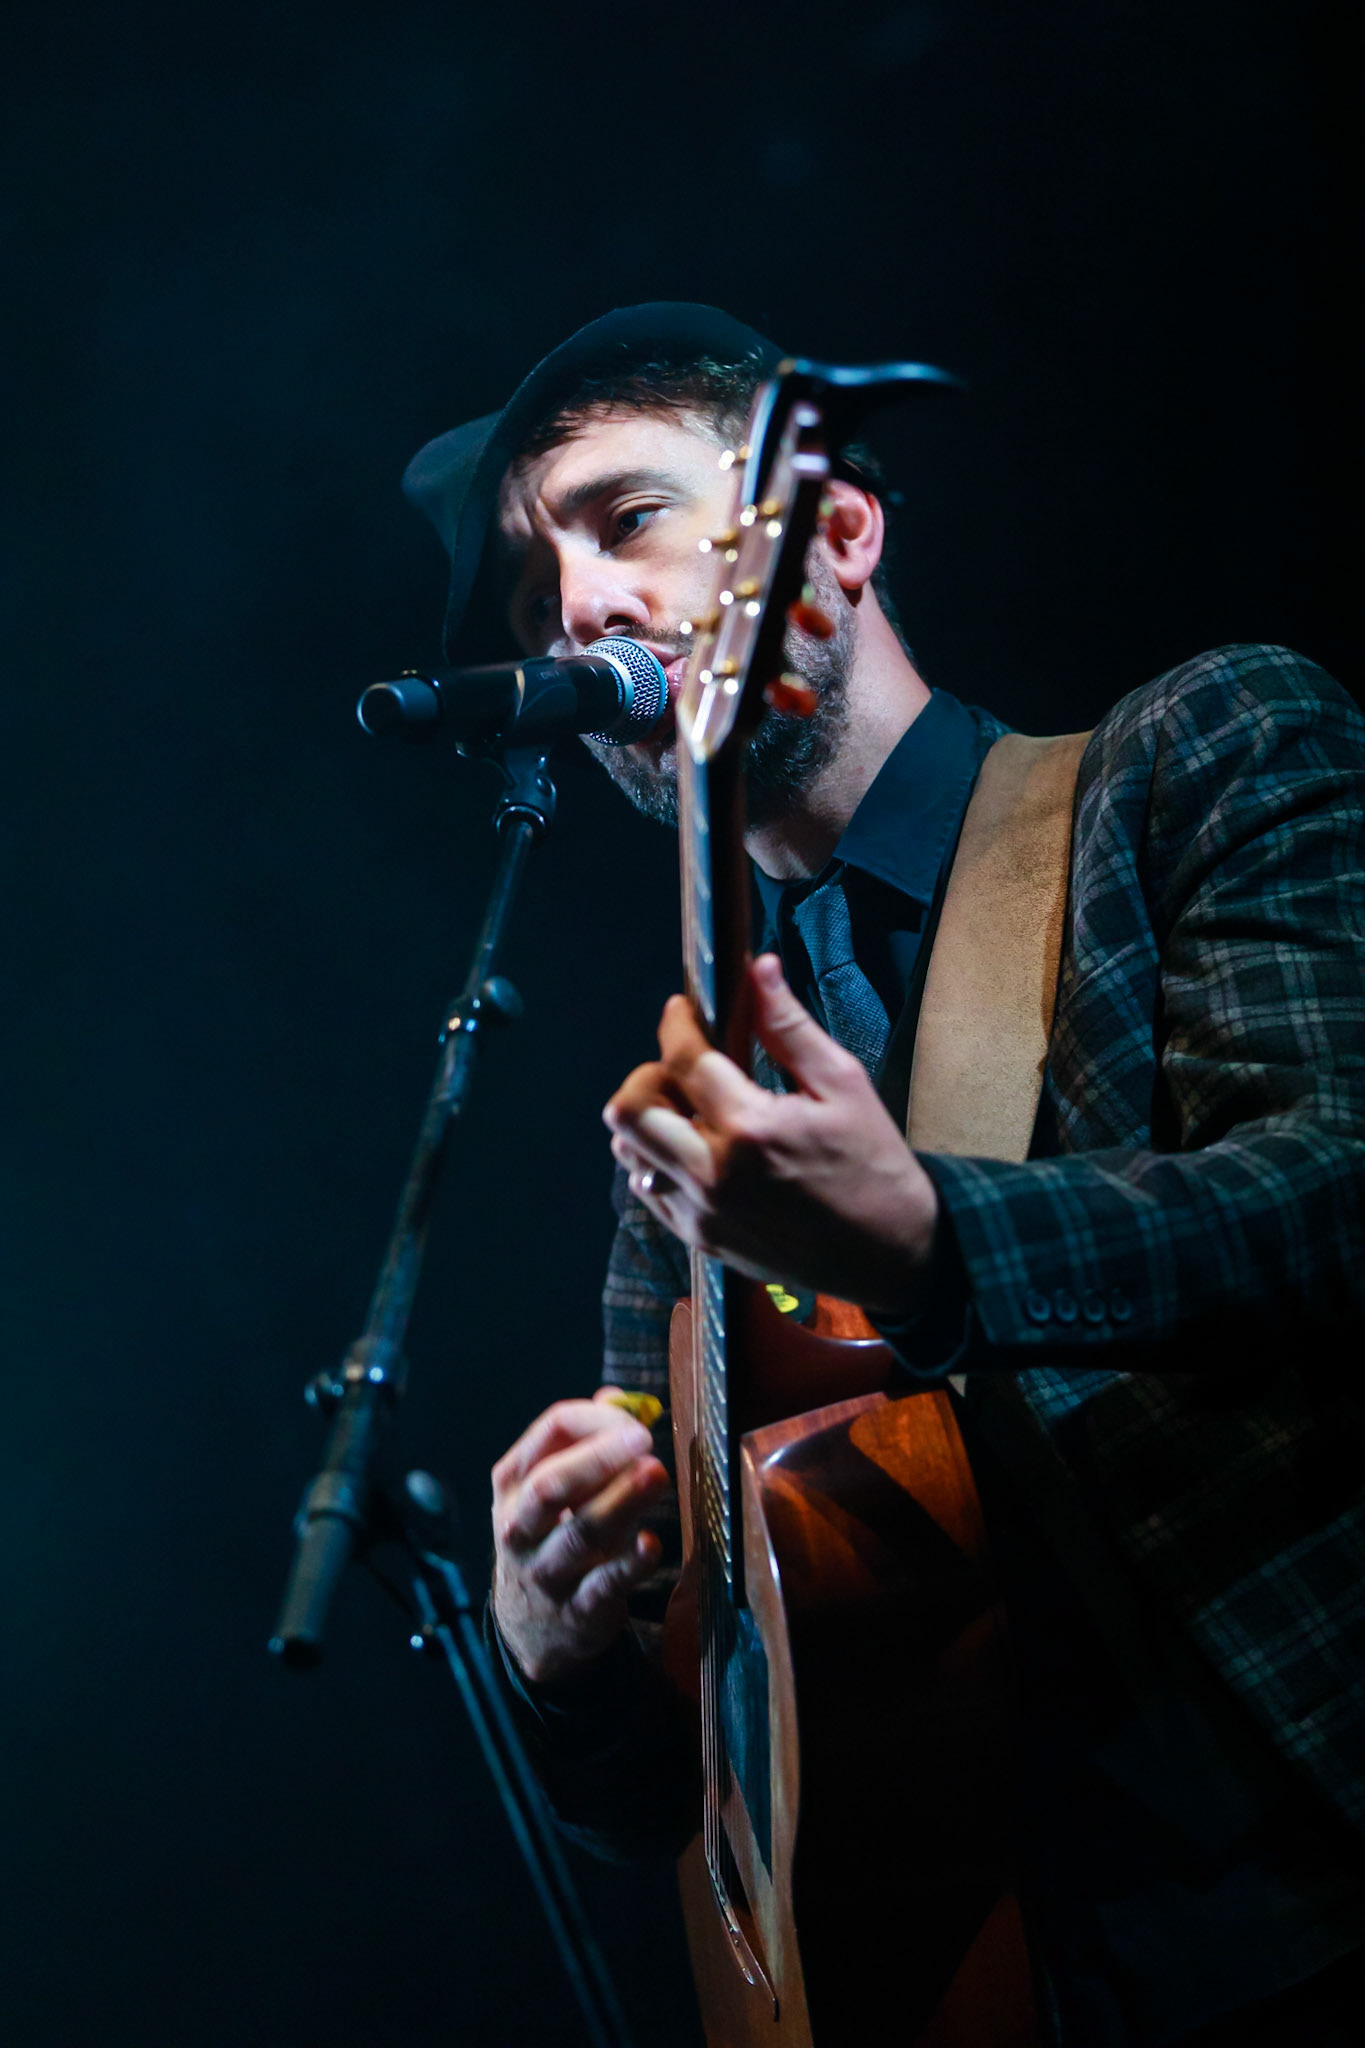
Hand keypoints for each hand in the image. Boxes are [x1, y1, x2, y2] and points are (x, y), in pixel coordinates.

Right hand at [491, 1391, 669, 1685]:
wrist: (532, 1629)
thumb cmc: (551, 1538)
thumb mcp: (549, 1490)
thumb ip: (583, 1441)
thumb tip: (618, 1398)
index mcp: (514, 1484)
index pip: (550, 1432)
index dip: (596, 1420)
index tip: (637, 1422)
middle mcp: (520, 1526)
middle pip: (551, 1485)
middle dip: (597, 1459)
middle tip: (643, 1440)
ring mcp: (546, 1571)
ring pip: (580, 1533)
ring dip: (620, 1502)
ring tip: (656, 1473)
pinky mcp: (578, 1610)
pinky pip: (604, 1585)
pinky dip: (629, 1564)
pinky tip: (651, 1543)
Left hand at [604, 953, 937, 1316]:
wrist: (889, 1253)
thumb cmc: (873, 1163)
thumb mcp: (844, 1085)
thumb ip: (789, 1027)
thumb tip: (758, 967)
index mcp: (752, 1127)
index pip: (682, 1058)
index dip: (675, 1023)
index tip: (683, 1010)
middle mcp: (714, 1173)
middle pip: (629, 1109)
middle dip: (649, 1075)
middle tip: (684, 1069)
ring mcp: (701, 1212)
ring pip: (628, 1151)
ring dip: (649, 1120)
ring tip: (691, 1111)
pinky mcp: (699, 1238)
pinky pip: (647, 1188)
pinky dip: (659, 1159)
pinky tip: (700, 1149)